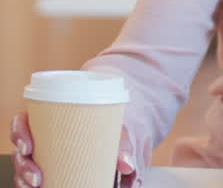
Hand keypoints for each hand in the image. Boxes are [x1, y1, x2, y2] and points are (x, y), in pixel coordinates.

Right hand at [11, 113, 136, 187]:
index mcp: (50, 118)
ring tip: (36, 186)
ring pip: (23, 166)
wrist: (117, 140)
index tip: (28, 147)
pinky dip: (29, 184)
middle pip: (21, 150)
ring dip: (24, 179)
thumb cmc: (111, 129)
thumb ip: (124, 146)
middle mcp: (41, 137)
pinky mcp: (46, 168)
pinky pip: (30, 178)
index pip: (23, 122)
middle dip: (23, 166)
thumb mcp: (118, 131)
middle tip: (37, 178)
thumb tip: (127, 164)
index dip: (19, 133)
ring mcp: (42, 154)